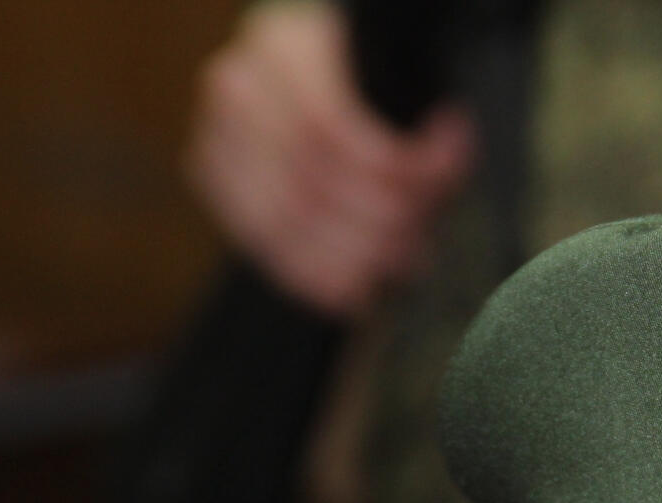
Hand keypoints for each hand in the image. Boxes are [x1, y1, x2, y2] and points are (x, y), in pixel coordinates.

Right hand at [187, 1, 476, 316]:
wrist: (288, 71)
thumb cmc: (349, 72)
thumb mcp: (380, 74)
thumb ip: (410, 117)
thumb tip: (448, 154)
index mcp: (282, 53)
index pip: (334, 132)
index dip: (393, 170)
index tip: (441, 180)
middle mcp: (238, 94)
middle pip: (311, 185)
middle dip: (380, 225)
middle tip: (421, 239)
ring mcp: (216, 141)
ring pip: (287, 226)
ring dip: (356, 259)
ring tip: (398, 262)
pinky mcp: (212, 182)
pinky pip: (267, 251)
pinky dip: (320, 279)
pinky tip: (358, 290)